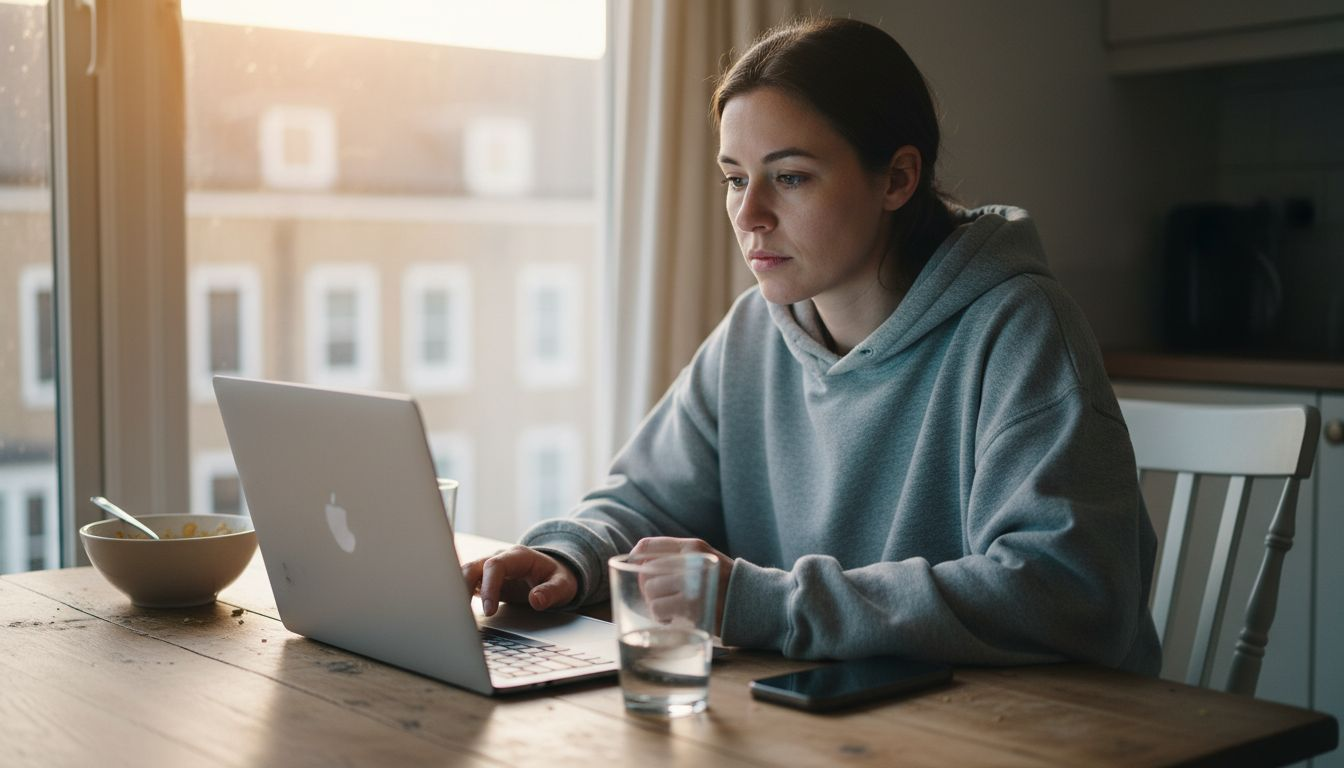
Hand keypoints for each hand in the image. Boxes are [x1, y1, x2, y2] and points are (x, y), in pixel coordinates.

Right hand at [461, 546, 577, 616]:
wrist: (552, 574)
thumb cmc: (557, 578)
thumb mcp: (563, 585)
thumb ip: (551, 592)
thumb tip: (536, 600)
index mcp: (518, 556)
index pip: (495, 566)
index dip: (489, 587)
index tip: (489, 610)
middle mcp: (500, 559)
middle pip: (473, 567)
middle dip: (463, 586)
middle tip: (461, 613)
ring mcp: (490, 569)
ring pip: (465, 574)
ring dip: (457, 591)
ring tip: (455, 614)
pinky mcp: (484, 580)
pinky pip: (466, 584)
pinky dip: (460, 596)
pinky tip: (457, 613)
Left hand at [629, 537, 733, 635]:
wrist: (755, 601)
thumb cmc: (723, 584)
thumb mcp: (704, 559)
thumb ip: (678, 558)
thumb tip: (638, 565)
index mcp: (692, 547)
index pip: (648, 545)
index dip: (635, 559)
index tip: (637, 572)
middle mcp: (691, 561)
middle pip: (646, 571)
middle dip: (647, 588)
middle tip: (658, 598)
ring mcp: (692, 583)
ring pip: (651, 591)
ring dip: (654, 604)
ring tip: (668, 609)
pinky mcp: (693, 606)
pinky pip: (659, 609)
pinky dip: (660, 617)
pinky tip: (671, 618)